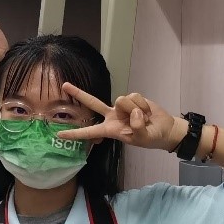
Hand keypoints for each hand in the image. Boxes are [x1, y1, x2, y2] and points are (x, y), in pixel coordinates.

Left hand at [61, 84, 184, 151]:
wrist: (165, 130)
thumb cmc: (150, 137)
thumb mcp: (143, 139)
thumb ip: (137, 128)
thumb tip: (133, 113)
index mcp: (110, 130)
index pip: (90, 132)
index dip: (75, 134)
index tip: (59, 134)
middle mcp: (112, 116)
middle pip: (93, 103)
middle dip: (79, 93)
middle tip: (64, 85)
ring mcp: (121, 107)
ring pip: (122, 100)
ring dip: (136, 109)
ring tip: (144, 118)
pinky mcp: (132, 98)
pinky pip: (134, 97)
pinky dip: (143, 105)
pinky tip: (147, 111)